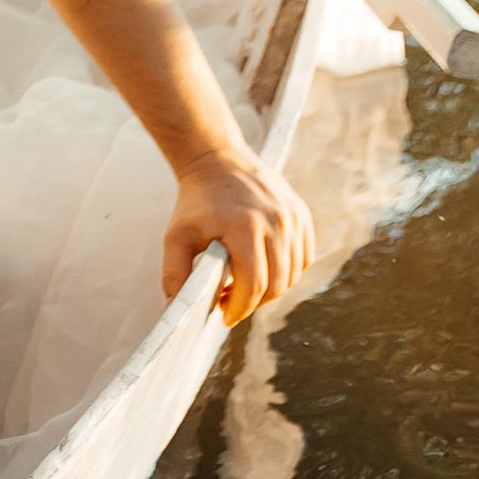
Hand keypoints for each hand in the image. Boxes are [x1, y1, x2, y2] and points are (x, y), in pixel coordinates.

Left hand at [165, 148, 314, 320]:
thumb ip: (175, 274)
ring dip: (271, 289)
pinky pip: (303, 257)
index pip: (254, 284)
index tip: (225, 316)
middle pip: (277, 284)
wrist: (217, 162)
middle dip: (254, 303)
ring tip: (244, 285)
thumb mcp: (176, 238)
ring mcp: (292, 217)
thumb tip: (177, 309)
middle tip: (232, 303)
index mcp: (245, 226)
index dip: (240, 308)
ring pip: (292, 274)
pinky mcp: (301, 214)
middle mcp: (275, 221)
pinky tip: (263, 269)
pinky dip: (287, 271)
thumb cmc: (196, 203)